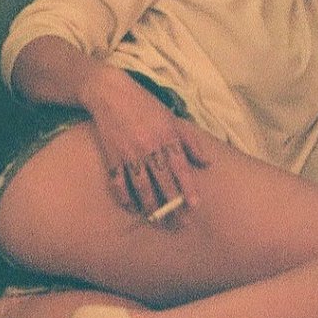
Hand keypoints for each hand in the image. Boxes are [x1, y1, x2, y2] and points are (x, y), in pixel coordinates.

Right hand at [81, 69, 207, 223]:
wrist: (110, 93)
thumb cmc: (145, 105)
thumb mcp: (172, 119)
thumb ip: (191, 141)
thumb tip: (207, 163)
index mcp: (167, 137)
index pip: (180, 168)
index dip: (188, 188)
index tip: (194, 206)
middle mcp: (149, 147)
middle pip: (162, 183)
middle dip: (172, 205)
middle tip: (179, 224)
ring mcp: (129, 153)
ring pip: (141, 187)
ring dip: (150, 206)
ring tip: (157, 221)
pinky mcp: (112, 156)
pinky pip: (118, 182)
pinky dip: (124, 196)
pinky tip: (131, 208)